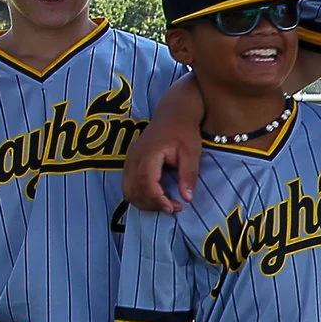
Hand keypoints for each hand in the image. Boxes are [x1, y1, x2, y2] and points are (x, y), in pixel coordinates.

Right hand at [123, 88, 204, 212]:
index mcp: (149, 153)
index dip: (157, 199)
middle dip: (152, 204)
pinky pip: (128, 185)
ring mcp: (129, 160)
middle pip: (134, 190)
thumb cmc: (184, 131)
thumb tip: (187, 199)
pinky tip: (158, 197)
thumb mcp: (192, 152)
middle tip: (174, 207)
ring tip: (166, 204)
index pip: (146, 182)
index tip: (173, 208)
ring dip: (145, 203)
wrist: (173, 113)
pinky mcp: (130, 162)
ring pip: (128, 190)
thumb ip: (188, 175)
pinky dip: (140, 196)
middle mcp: (134, 157)